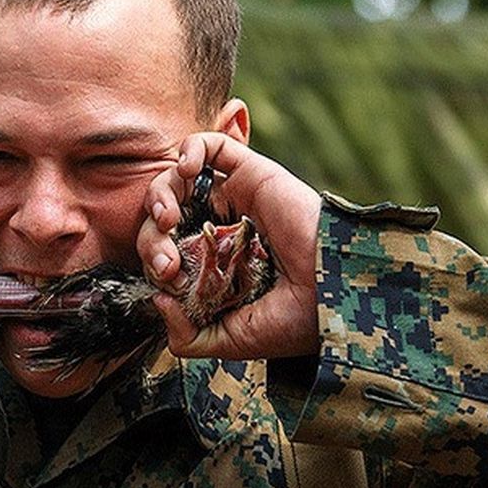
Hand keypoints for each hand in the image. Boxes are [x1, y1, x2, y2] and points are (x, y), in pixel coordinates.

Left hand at [137, 132, 321, 358]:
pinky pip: (211, 146)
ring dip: (159, 198)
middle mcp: (220, 229)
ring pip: (176, 183)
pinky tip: (185, 173)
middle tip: (166, 263)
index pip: (164, 253)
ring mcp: (234, 200)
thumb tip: (157, 301)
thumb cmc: (294, 320)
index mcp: (214, 266)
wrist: (336, 293)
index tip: (168, 281)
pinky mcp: (251, 173)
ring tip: (169, 220)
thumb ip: (188, 337)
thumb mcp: (231, 340)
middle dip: (151, 240)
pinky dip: (189, 150)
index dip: (153, 264)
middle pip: (162, 221)